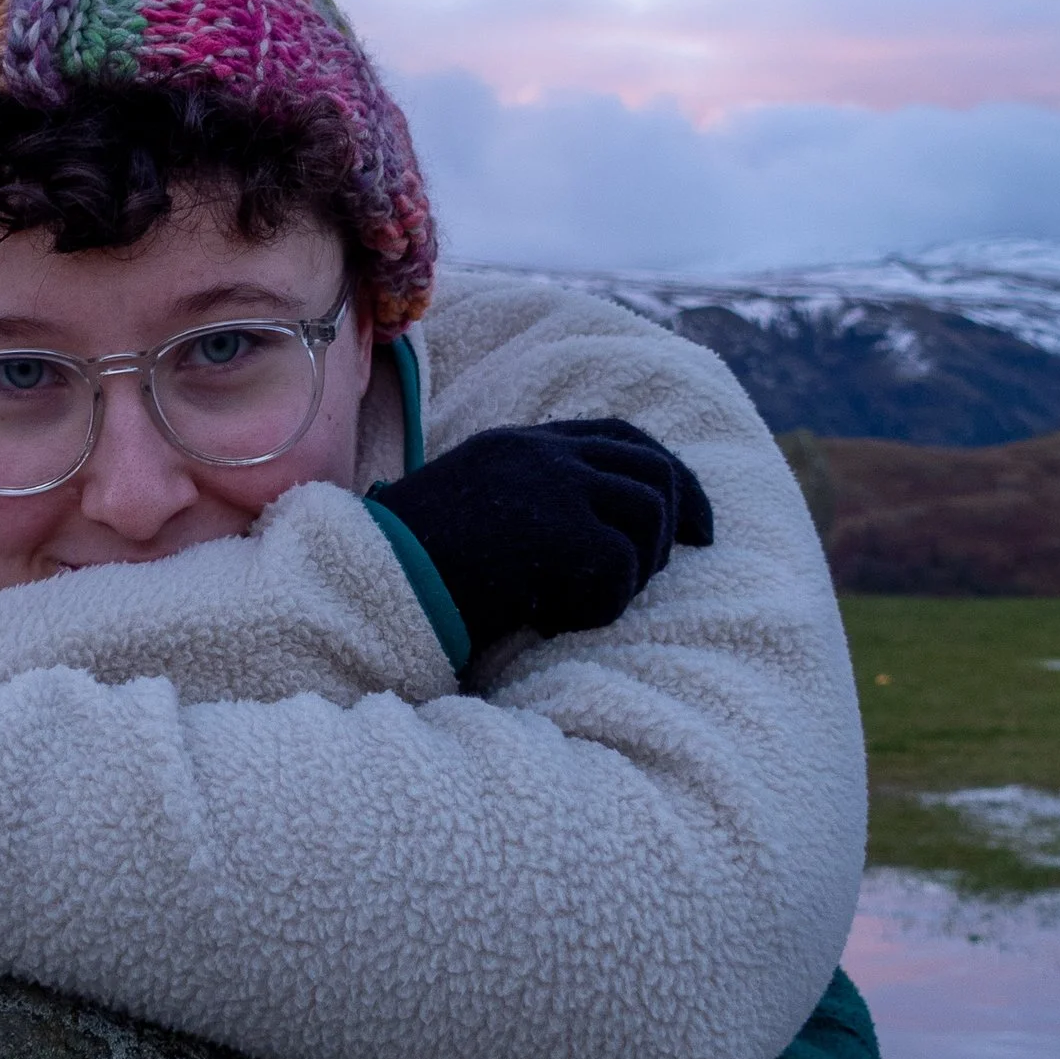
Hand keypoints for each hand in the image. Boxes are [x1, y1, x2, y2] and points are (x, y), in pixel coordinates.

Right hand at [367, 416, 711, 659]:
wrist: (368, 581)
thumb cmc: (412, 567)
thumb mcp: (477, 513)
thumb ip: (532, 505)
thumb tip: (600, 538)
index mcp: (521, 444)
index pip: (619, 437)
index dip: (665, 472)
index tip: (690, 521)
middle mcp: (543, 452)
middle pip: (652, 468)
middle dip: (682, 515)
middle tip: (688, 557)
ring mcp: (553, 484)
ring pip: (649, 516)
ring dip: (634, 570)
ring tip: (585, 602)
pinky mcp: (559, 529)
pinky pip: (620, 569)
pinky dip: (601, 607)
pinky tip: (554, 621)